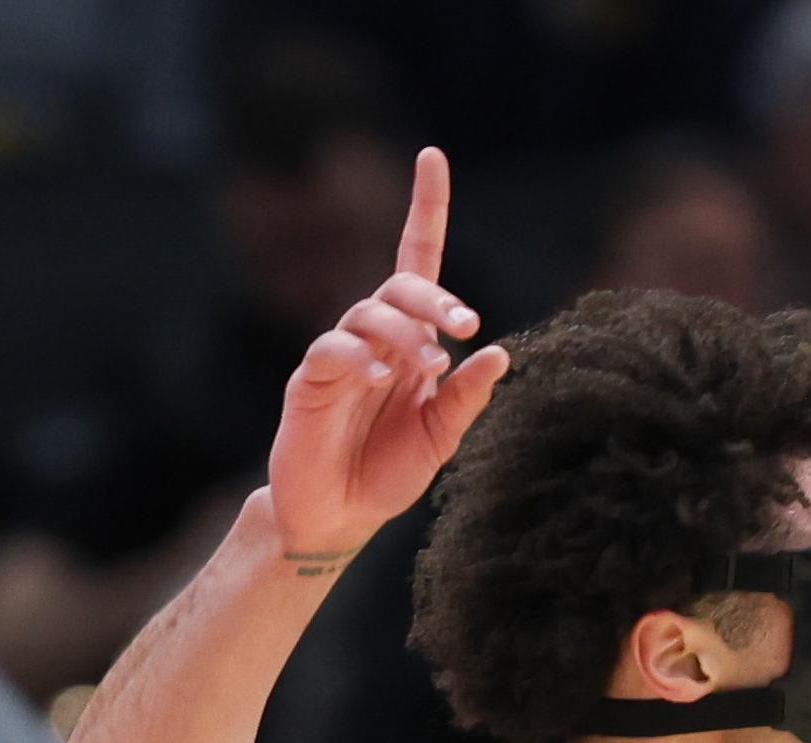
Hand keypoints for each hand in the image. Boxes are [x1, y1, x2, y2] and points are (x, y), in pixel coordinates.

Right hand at [267, 147, 510, 564]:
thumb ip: (466, 398)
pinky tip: (382, 376)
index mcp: (410, 342)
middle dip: (434, 297)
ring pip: (368, 312)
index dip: (424, 209)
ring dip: (405, 331)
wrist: (338, 518)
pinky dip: (361, 357)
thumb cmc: (387, 472)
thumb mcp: (440, 437)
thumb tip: (500, 353)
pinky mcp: (310, 381)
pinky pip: (332, 349)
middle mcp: (374, 337)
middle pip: (399, 285)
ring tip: (428, 365)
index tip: (432, 156)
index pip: (417, 262)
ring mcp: (340, 355)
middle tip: (466, 323)